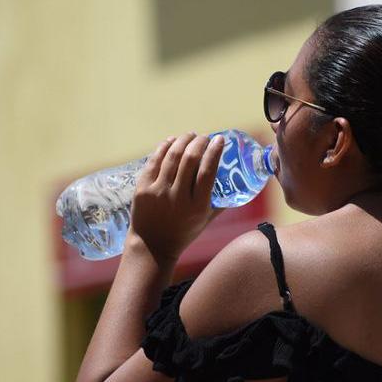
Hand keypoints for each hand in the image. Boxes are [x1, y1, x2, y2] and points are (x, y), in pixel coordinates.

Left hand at [128, 132, 224, 262]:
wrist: (152, 245)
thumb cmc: (184, 232)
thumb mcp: (206, 220)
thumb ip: (221, 202)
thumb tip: (238, 181)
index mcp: (197, 206)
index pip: (208, 171)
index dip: (214, 151)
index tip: (220, 139)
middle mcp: (178, 198)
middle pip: (190, 159)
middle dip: (199, 142)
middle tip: (204, 137)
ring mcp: (158, 192)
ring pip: (172, 156)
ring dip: (183, 140)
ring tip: (190, 135)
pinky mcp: (143, 189)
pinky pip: (154, 161)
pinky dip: (164, 147)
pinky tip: (172, 141)